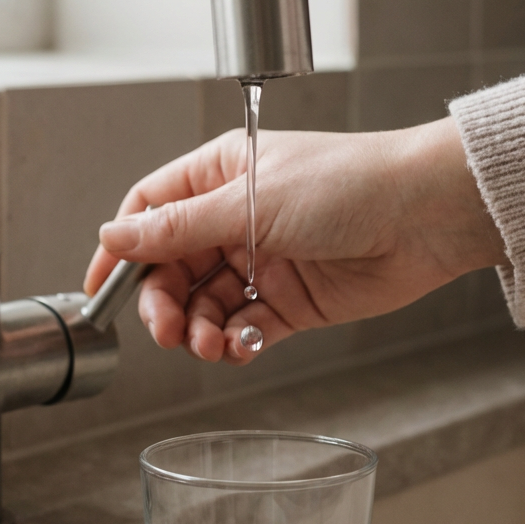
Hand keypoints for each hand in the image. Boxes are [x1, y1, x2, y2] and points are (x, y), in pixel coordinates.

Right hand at [84, 116, 504, 363]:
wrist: (425, 216)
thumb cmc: (349, 184)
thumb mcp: (250, 202)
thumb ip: (177, 229)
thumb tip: (113, 237)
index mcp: (220, 177)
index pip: (150, 214)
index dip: (121, 250)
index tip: (100, 287)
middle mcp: (236, 220)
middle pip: (172, 269)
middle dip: (162, 303)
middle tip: (166, 330)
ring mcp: (263, 263)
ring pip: (206, 307)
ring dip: (198, 331)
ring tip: (209, 344)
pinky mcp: (290, 302)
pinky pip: (245, 330)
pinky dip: (236, 344)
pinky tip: (241, 346)